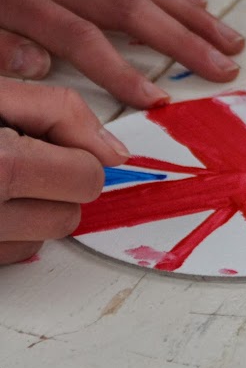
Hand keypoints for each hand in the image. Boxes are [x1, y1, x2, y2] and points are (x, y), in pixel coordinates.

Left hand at [0, 0, 244, 109]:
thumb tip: (40, 63)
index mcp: (19, 0)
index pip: (83, 39)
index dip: (121, 71)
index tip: (156, 102)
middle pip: (130, 7)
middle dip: (183, 41)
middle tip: (223, 70)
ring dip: (190, 15)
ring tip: (229, 41)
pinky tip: (196, 4)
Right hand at [0, 77, 127, 263]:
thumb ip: (55, 112)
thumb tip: (114, 153)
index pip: (86, 178)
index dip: (77, 158)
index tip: (53, 146)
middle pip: (69, 216)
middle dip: (51, 187)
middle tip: (14, 160)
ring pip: (41, 240)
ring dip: (28, 211)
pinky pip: (11, 255)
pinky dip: (5, 230)